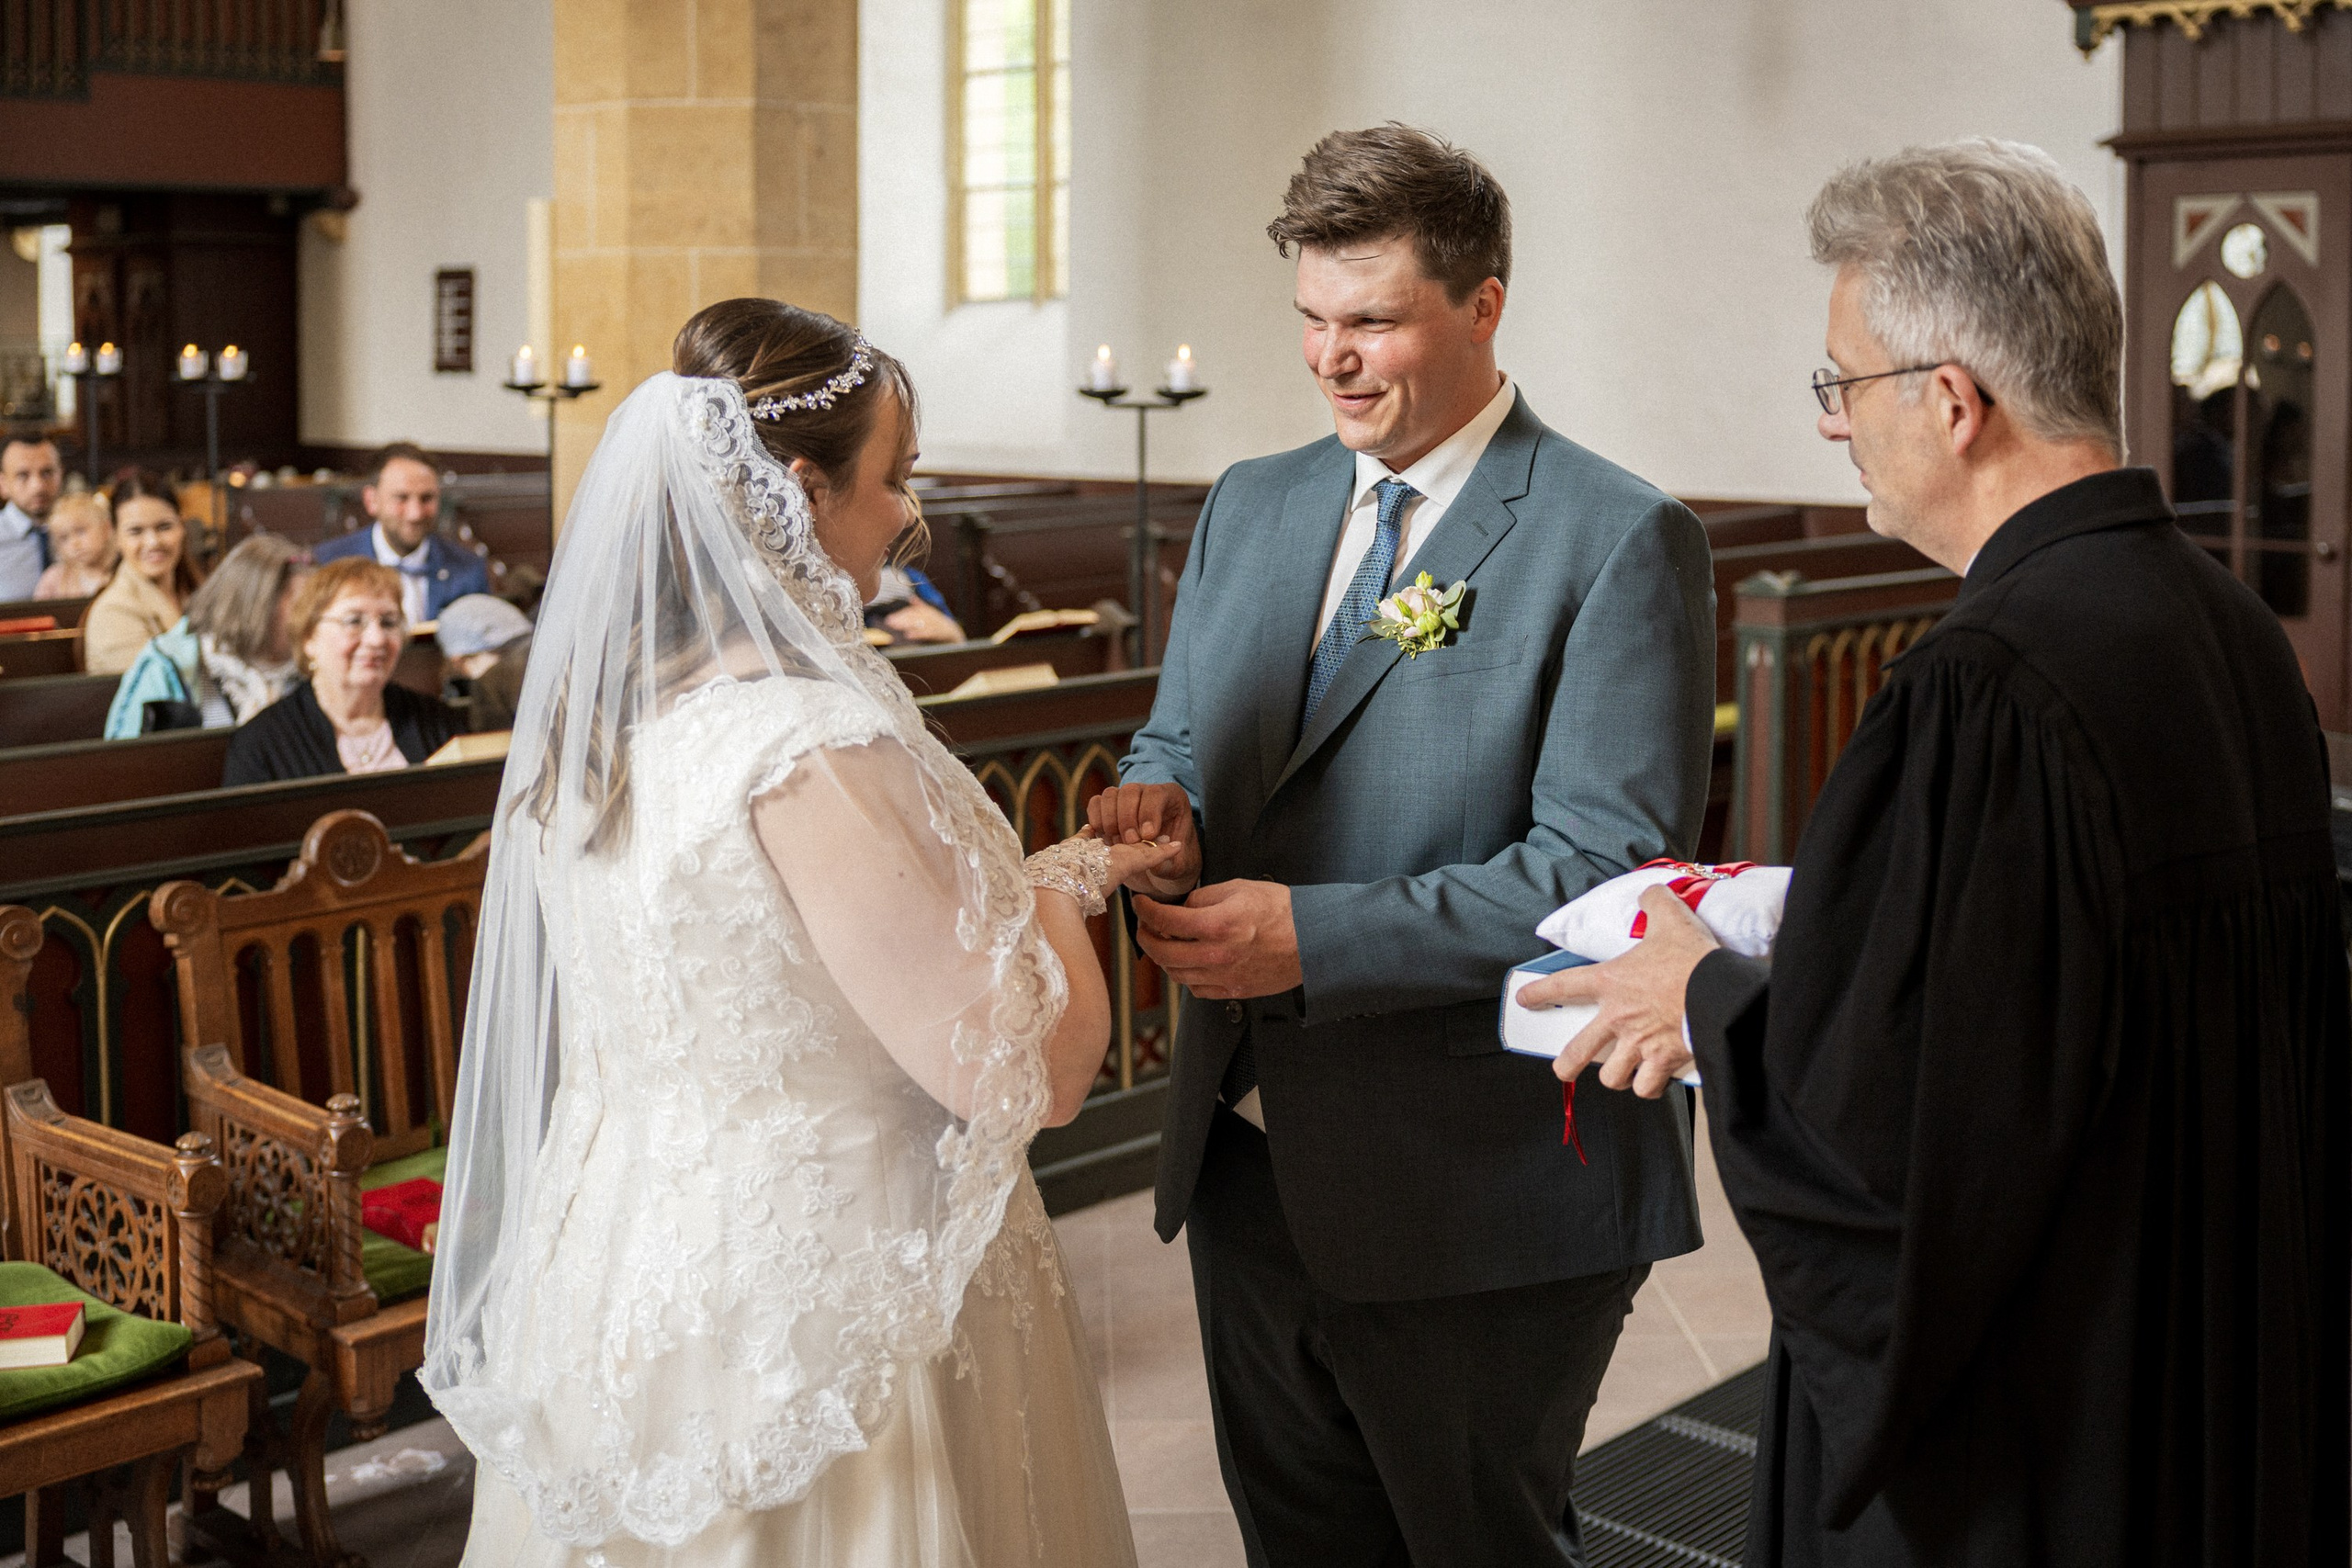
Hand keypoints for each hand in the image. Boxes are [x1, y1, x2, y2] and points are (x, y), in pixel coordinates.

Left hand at [883, 601, 965, 642]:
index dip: (901, 615)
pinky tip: (908, 636)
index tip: (889, 619)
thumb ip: (921, 606)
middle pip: (914, 616)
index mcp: (929, 612)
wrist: (956, 634)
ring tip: (895, 627)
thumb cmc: (941, 626)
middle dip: (901, 619)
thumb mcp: (932, 615)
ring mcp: (937, 623)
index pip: (912, 612)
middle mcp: (932, 616)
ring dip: (907, 625)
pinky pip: (928, 632)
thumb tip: (911, 598)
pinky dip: (918, 634)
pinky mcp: (941, 632)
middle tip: (889, 622)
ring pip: (919, 623)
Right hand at [1084, 782, 1200, 896]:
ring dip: (1111, 821)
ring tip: (1118, 844)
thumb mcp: (1176, 867)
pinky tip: (1106, 841)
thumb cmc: (1169, 862)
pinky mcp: (1106, 807)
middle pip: (1130, 791)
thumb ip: (1169, 864)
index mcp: (1172, 798)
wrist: (1154, 864)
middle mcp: (1146, 792)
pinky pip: (1096, 804)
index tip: (1147, 835)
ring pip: (1110, 795)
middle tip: (1130, 842)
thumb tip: (1163, 857)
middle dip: (1128, 819)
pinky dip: (1097, 821)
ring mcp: (1124, 797)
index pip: (1156, 793)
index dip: (1149, 813)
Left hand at [1133, 881, 1299, 999]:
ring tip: (1164, 942)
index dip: (1146, 911)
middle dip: (1146, 937)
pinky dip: (1185, 976)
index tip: (1141, 905)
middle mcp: (1217, 955)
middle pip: (1163, 952)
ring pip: (1176, 973)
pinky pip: (1196, 988)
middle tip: (1145, 926)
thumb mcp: (1241, 889)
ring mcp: (1225, 977)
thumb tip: (1182, 908)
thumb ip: (1205, 898)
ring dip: (1163, 958)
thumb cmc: (1283, 910)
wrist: (1315, 940)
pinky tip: (1188, 962)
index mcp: (1218, 925)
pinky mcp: (1234, 990)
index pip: (1166, 920)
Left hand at [1519, 885, 1717, 1098]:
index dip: (1540, 993)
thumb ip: (1655, 903)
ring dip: (1617, 1076)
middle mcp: (1618, 1018)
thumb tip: (1650, 893)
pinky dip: (1649, 1086)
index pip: (1563, 985)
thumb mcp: (1672, 920)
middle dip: (1566, 1065)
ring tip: (1623, 1072)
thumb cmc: (1693, 959)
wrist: (1722, 993)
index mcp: (1611, 982)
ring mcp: (1638, 1044)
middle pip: (1577, 1052)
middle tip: (1563, 1069)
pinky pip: (1646, 1087)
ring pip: (1612, 1077)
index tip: (1525, 1000)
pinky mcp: (1662, 1063)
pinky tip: (1654, 1080)